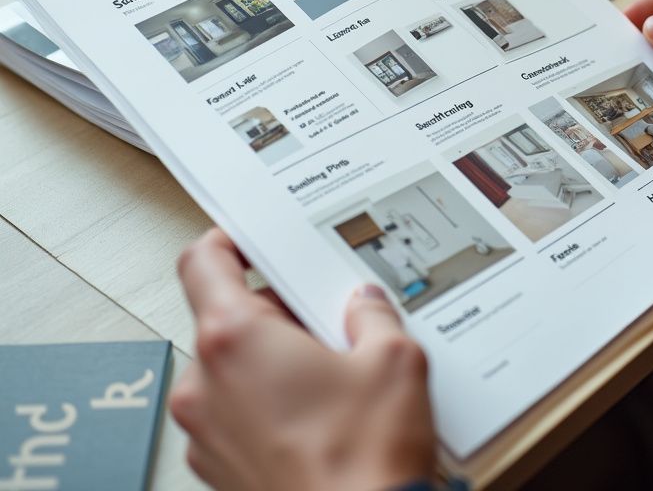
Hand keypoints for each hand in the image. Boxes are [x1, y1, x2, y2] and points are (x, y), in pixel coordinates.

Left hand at [171, 229, 434, 490]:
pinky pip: (236, 410)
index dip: (229, 240)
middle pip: (226, 314)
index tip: (258, 241)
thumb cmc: (365, 462)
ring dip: (275, 358)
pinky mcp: (219, 469)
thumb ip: (373, 313)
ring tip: (333, 372)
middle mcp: (206, 384)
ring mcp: (206, 432)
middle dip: (278, 310)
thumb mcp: (394, 359)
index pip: (202, 261)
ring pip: (232, 366)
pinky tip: (322, 412)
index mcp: (234, 340)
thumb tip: (364, 303)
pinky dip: (269, 400)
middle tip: (328, 317)